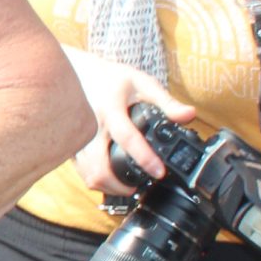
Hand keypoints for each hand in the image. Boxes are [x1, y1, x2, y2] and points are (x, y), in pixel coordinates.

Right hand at [67, 51, 195, 195]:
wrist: (74, 72)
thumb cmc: (110, 78)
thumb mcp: (140, 82)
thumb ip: (165, 100)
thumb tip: (189, 114)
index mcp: (110, 109)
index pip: (126, 137)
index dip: (144, 157)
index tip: (158, 172)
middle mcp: (90, 126)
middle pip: (99, 167)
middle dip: (120, 185)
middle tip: (138, 188)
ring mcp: (77, 138)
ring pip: (88, 174)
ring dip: (108, 186)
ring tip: (125, 186)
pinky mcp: (71, 145)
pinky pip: (81, 171)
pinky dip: (95, 179)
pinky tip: (109, 176)